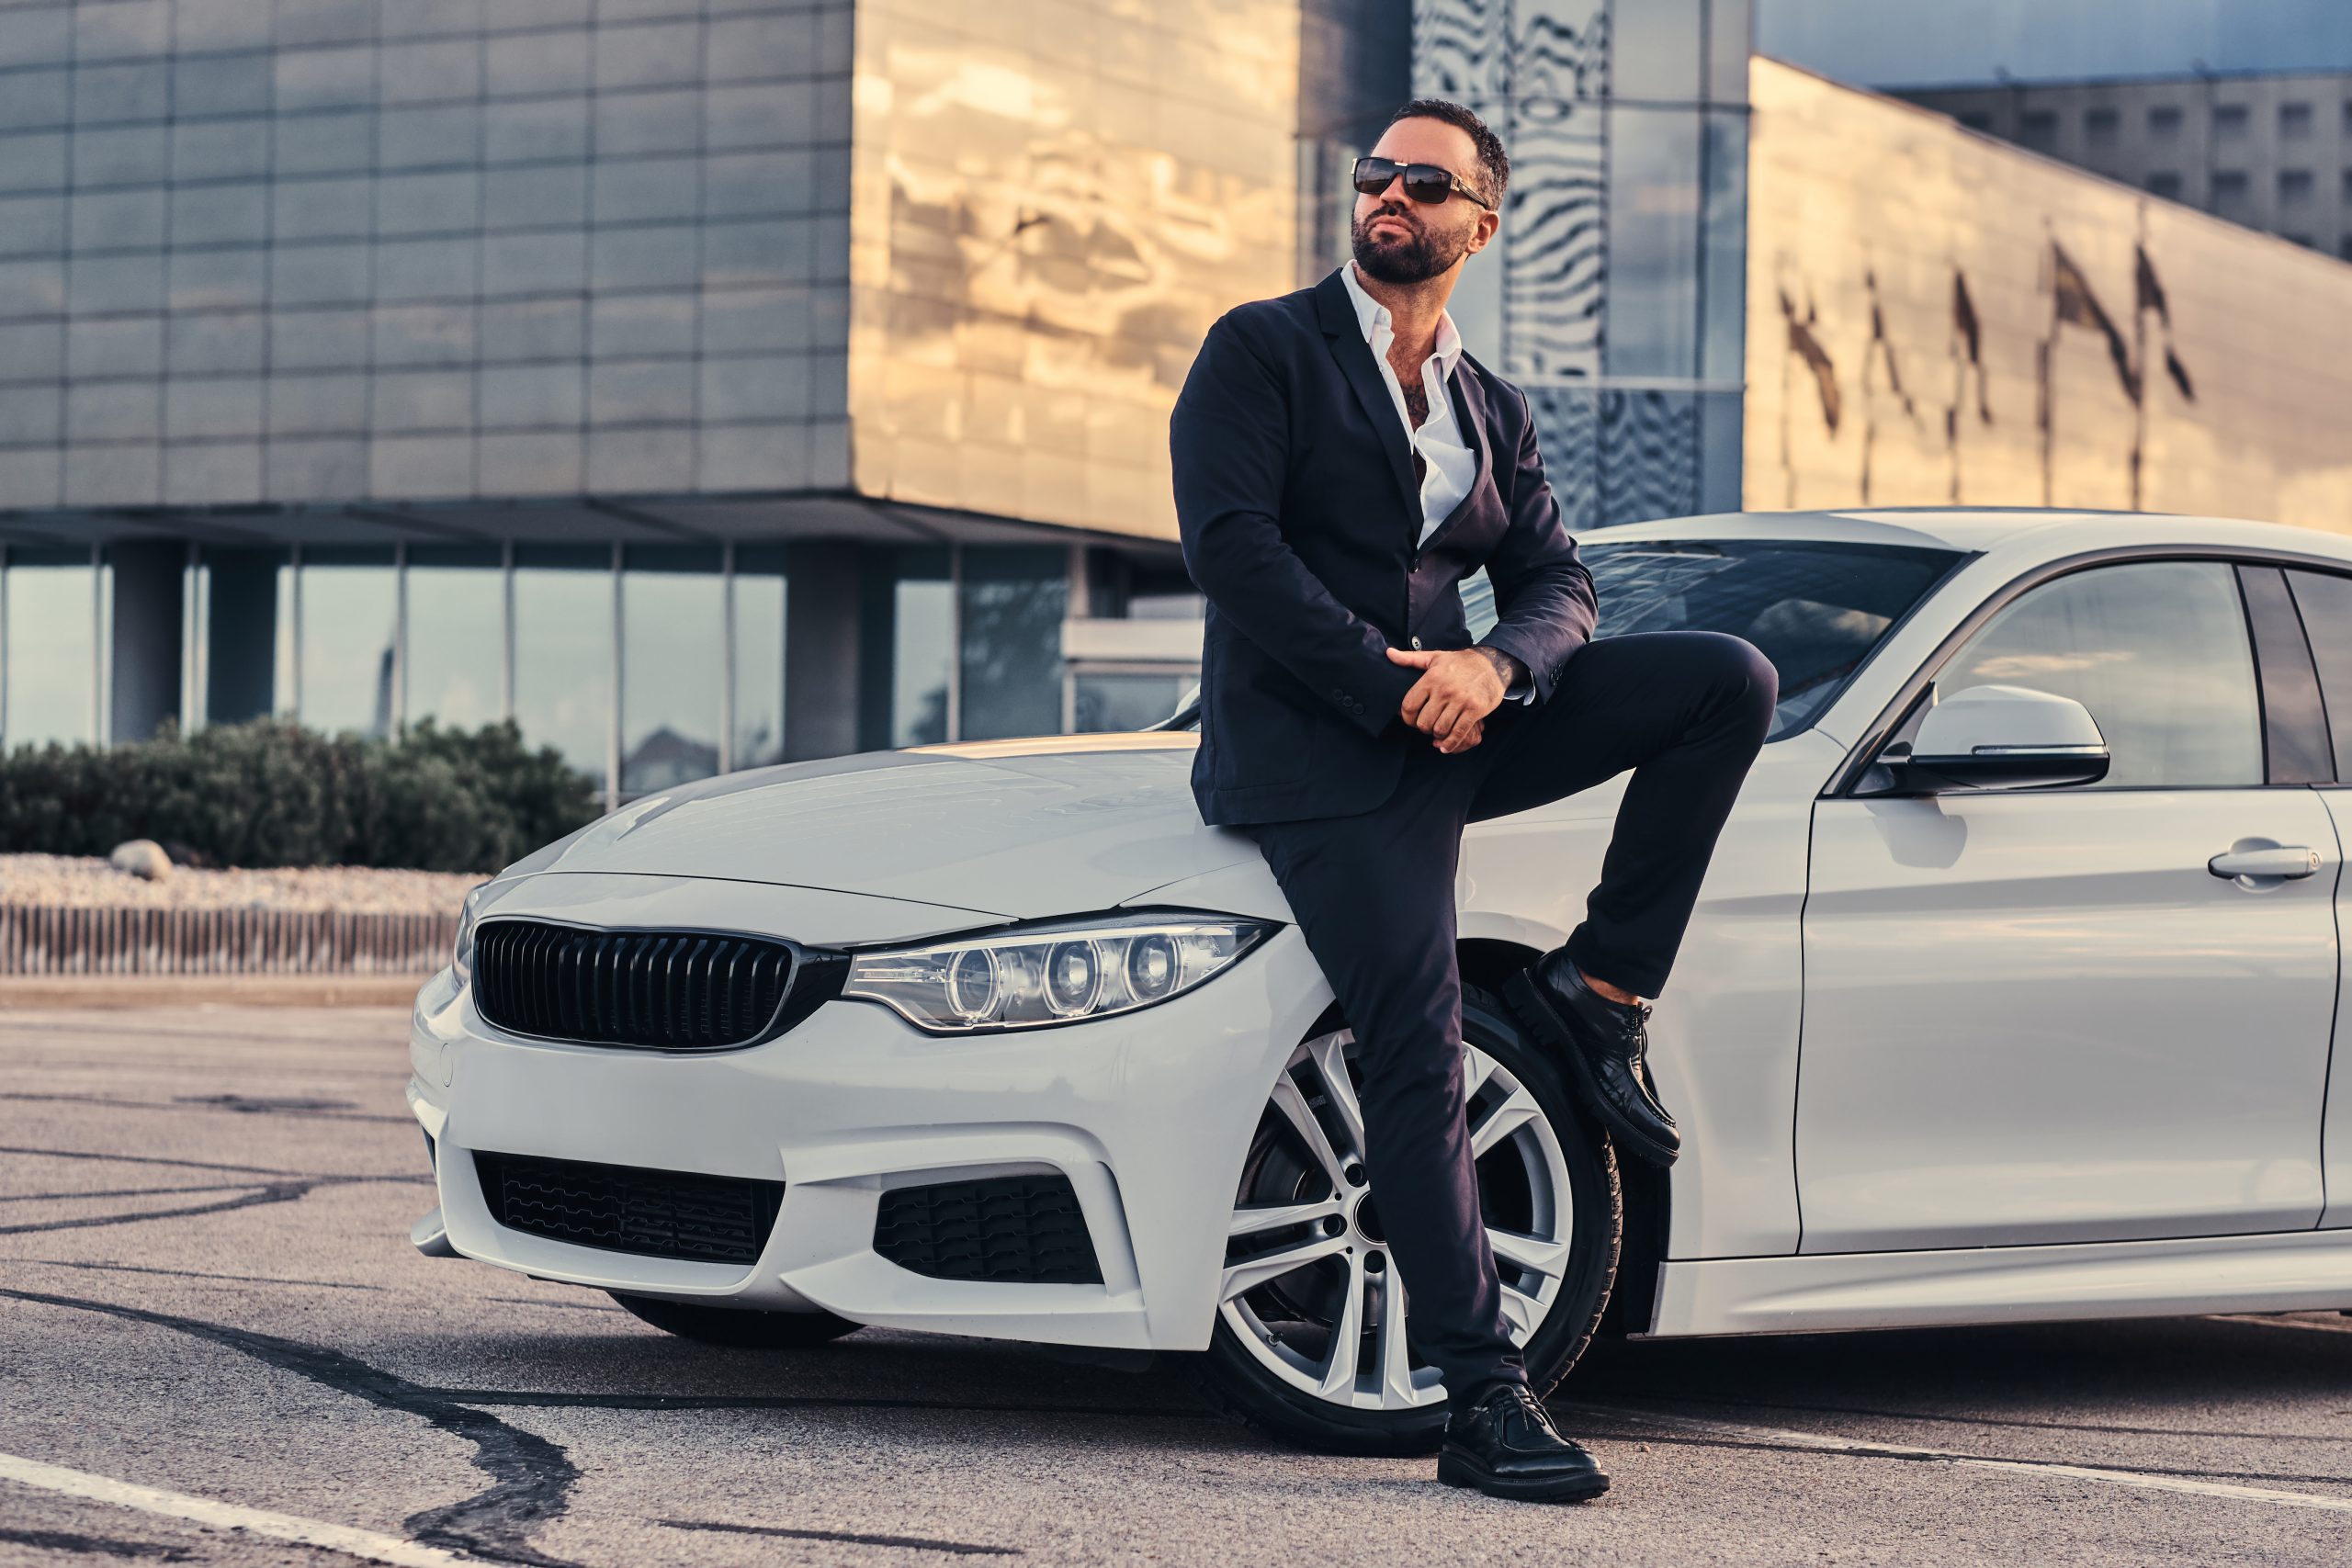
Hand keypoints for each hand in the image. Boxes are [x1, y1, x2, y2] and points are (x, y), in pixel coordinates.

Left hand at [1386, 646, 1507, 752]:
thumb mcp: (1434, 657)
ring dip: (1437, 735)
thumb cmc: (1460, 662)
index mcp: (1431, 678)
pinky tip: (1445, 746)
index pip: (1409, 706)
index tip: (1410, 720)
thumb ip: (1410, 659)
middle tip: (1427, 725)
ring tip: (1438, 730)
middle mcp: (1444, 690)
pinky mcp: (1475, 710)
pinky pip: (1458, 733)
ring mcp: (1461, 701)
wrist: (1492, 664)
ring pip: (1440, 729)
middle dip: (1423, 728)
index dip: (1406, 718)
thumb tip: (1388, 653)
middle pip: (1423, 722)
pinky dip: (1450, 743)